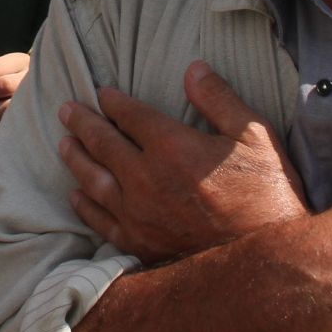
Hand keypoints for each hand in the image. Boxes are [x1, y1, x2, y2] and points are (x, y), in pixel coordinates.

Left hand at [57, 62, 305, 264]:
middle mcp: (146, 178)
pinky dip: (84, 206)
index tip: (102, 93)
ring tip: (63, 143)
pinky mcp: (139, 244)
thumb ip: (219, 99)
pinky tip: (75, 195)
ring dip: (76, 158)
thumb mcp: (255, 136)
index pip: (130, 116)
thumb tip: (193, 68)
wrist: (268, 262)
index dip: (114, 101)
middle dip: (82, 122)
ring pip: (93, 180)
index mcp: (172, 147)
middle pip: (103, 143)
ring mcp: (138, 214)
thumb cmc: (268, 195)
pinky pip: (101, 221)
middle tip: (65, 110)